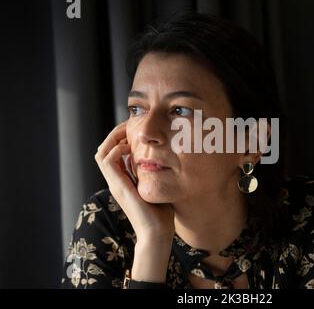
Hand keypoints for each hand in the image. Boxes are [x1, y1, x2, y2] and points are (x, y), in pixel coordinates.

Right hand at [94, 121, 174, 241]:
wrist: (157, 232)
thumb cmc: (161, 213)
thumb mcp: (158, 187)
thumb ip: (155, 174)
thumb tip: (165, 159)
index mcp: (124, 180)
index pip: (114, 152)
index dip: (121, 138)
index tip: (135, 130)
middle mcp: (116, 180)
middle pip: (104, 149)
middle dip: (115, 135)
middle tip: (130, 128)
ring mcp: (115, 183)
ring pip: (101, 153)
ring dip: (113, 140)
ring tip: (128, 135)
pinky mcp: (118, 186)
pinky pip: (107, 161)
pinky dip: (115, 150)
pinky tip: (130, 149)